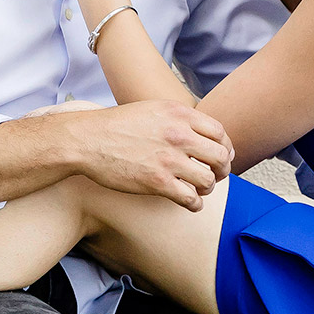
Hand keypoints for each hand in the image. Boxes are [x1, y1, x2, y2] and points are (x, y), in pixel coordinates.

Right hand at [67, 100, 235, 211]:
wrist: (88, 140)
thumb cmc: (118, 125)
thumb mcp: (154, 109)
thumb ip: (180, 119)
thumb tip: (205, 134)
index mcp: (179, 114)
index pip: (220, 133)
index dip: (225, 148)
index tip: (220, 157)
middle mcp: (178, 135)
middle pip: (220, 157)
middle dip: (222, 170)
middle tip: (215, 175)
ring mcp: (168, 159)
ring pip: (208, 180)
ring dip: (207, 188)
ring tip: (198, 189)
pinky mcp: (157, 182)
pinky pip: (191, 199)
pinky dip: (194, 204)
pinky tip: (189, 202)